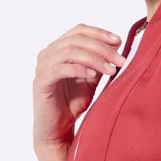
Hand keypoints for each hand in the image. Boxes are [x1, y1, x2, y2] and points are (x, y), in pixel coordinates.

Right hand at [33, 24, 124, 150]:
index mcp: (59, 49)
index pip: (79, 30)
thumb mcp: (92, 79)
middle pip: (76, 39)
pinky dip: (78, 69)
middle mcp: (48, 54)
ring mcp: (42, 67)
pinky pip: (59, 68)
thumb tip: (117, 44)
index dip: (100, 33)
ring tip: (111, 69)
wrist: (59, 130)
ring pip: (69, 51)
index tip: (119, 41)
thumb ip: (100, 62)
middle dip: (102, 48)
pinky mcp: (40, 82)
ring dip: (94, 58)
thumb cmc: (72, 104)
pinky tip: (92, 75)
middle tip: (120, 60)